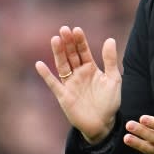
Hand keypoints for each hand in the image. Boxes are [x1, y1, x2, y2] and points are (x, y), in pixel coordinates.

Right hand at [35, 26, 120, 143]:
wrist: (103, 124)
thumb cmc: (109, 102)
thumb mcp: (113, 79)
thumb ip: (110, 60)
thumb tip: (110, 39)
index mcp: (91, 68)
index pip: (83, 51)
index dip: (80, 41)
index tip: (77, 29)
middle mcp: (78, 74)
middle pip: (71, 55)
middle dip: (68, 43)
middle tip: (64, 29)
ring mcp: (70, 84)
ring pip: (62, 65)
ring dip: (58, 53)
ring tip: (55, 39)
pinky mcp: (64, 95)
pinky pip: (53, 83)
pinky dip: (46, 74)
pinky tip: (39, 64)